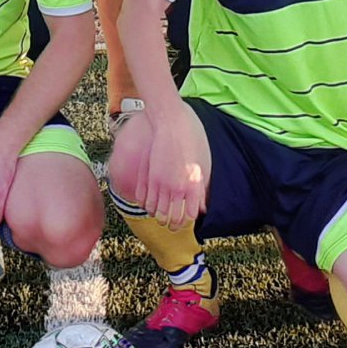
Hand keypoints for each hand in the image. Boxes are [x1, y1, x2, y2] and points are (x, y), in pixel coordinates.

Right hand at [142, 102, 210, 229]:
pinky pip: (143, 199)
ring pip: (156, 212)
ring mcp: (160, 183)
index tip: (184, 219)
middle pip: (171, 219)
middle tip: (170, 224)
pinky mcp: (147, 175)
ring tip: (159, 214)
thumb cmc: (191, 140)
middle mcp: (176, 188)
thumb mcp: (203, 164)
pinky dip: (145, 204)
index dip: (185, 221)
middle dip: (171, 224)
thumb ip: (201, 188)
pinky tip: (149, 202)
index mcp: (192, 185)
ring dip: (157, 215)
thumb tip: (202, 207)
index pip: (188, 216)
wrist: (171, 122)